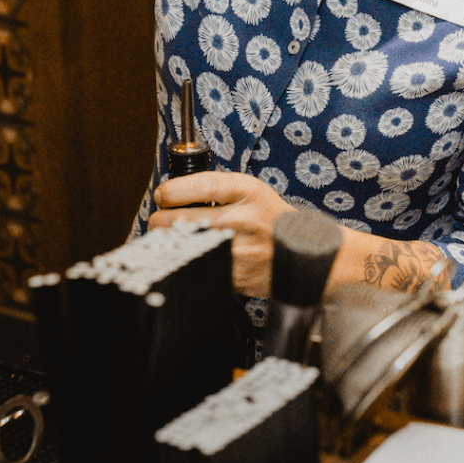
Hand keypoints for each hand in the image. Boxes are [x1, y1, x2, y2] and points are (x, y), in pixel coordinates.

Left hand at [150, 171, 295, 297]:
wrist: (303, 253)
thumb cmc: (269, 218)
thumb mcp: (250, 190)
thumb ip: (215, 188)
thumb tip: (171, 193)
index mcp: (247, 193)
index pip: (202, 186)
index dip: (173, 190)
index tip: (162, 195)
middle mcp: (242, 220)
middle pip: (182, 219)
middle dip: (161, 219)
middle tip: (160, 219)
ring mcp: (237, 251)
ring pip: (183, 247)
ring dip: (169, 243)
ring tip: (172, 237)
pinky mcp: (233, 276)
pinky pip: (195, 267)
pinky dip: (185, 262)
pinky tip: (188, 255)